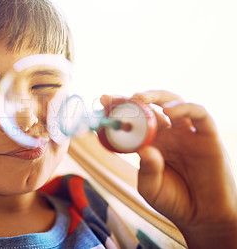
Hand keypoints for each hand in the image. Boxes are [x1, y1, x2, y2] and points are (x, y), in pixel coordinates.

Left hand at [101, 90, 236, 247]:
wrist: (203, 216)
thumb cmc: (174, 201)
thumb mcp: (151, 188)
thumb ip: (147, 170)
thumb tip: (144, 149)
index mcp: (151, 142)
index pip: (134, 119)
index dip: (120, 108)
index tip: (104, 100)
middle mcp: (169, 133)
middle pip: (152, 105)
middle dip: (134, 98)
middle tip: (119, 98)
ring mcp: (187, 133)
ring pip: (175, 102)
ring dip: (157, 96)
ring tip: (140, 99)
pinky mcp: (208, 137)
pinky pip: (200, 114)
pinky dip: (185, 108)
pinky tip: (169, 111)